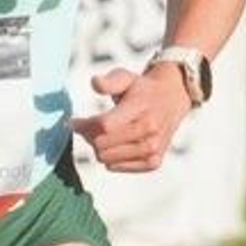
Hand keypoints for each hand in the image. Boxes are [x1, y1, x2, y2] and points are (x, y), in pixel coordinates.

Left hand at [71, 61, 190, 171]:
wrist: (171, 99)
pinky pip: (116, 167)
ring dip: (99, 148)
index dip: (84, 125)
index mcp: (141, 108)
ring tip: (103, 135)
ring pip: (107, 159)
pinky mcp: (153, 162)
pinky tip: (114, 145)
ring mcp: (153, 149)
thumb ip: (109, 81)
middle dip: (90, 136)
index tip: (74, 121)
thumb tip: (95, 82)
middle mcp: (149, 131)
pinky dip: (110, 158)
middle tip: (89, 127)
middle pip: (102, 145)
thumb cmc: (141, 89)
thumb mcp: (126, 78)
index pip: (104, 125)